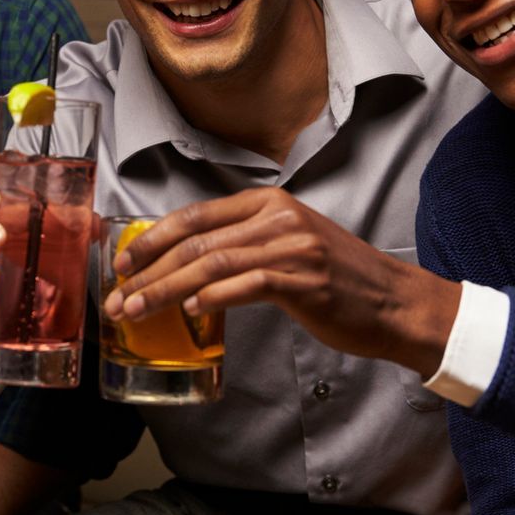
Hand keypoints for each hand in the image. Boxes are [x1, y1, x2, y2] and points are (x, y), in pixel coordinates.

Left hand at [103, 189, 459, 376]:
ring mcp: (293, 246)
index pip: (196, 215)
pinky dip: (214, 298)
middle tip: (119, 298)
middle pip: (196, 241)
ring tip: (138, 310)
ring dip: (167, 290)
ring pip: (213, 264)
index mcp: (269, 203)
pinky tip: (190, 311)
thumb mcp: (288, 245)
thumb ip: (244, 245)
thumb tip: (189, 264)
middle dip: (149, 271)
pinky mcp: (306, 279)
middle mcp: (278, 217)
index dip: (152, 239)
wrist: (395, 302)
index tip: (123, 264)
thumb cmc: (338, 281)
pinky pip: (248, 284)